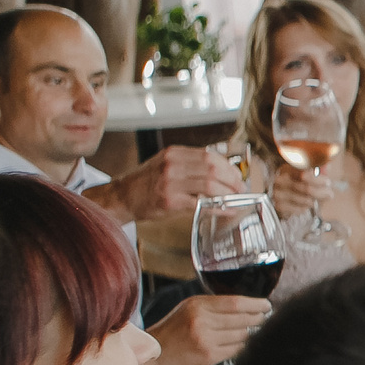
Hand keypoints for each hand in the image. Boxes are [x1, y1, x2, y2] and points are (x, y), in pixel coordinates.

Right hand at [102, 145, 245, 222]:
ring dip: (228, 193)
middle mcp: (172, 165)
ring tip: (236, 198)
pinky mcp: (169, 201)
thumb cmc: (147, 182)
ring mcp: (170, 183)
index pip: (209, 155)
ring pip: (209, 185)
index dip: (228, 166)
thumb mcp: (166, 163)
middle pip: (213, 168)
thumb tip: (221, 168)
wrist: (122, 196)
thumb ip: (190, 163)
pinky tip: (227, 210)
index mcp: (174, 153)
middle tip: (241, 188)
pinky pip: (201, 204)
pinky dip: (219, 207)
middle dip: (232, 179)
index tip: (238, 175)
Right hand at [142, 294, 270, 364]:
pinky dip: (241, 347)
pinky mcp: (208, 356)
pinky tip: (240, 345)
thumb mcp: (187, 310)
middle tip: (264, 319)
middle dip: (258, 319)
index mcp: (197, 305)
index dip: (256, 304)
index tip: (266, 305)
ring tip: (250, 332)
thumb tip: (244, 306)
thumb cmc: (171, 333)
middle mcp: (202, 320)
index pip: (236, 302)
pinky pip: (236, 349)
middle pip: (243, 318)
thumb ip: (212, 307)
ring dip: (250, 334)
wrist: (153, 356)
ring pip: (242, 335)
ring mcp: (205, 339)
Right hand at [266, 161, 324, 223]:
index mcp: (287, 169)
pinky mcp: (279, 206)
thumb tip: (328, 164)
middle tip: (327, 193)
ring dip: (314, 200)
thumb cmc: (301, 185)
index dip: (318, 179)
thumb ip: (319, 170)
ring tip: (315, 199)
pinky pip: (300, 209)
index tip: (327, 183)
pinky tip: (305, 205)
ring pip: (306, 200)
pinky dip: (306, 208)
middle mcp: (280, 180)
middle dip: (321, 192)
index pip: (305, 174)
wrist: (286, 201)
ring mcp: (277, 193)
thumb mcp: (309, 175)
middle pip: (307, 188)